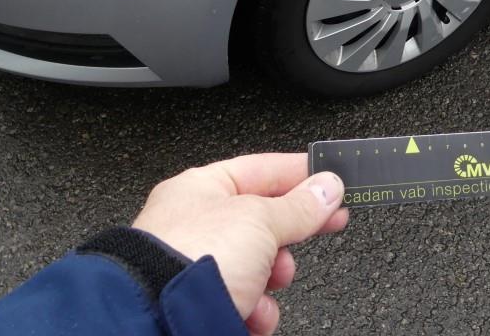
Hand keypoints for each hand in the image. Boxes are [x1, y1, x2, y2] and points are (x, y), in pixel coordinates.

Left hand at [132, 153, 347, 334]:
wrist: (157, 319)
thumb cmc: (189, 259)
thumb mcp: (259, 221)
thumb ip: (299, 206)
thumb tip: (326, 188)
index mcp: (201, 188)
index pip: (262, 170)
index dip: (300, 174)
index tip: (332, 180)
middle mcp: (194, 223)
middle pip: (261, 221)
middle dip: (289, 233)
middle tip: (325, 225)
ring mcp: (195, 265)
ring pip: (256, 264)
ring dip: (273, 276)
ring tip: (272, 279)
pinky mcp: (200, 301)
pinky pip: (244, 300)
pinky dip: (257, 309)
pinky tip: (253, 312)